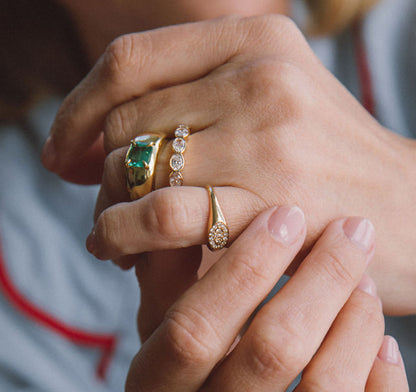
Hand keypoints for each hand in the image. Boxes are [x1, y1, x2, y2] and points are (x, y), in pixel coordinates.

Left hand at [43, 15, 415, 312]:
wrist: (406, 213)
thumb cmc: (328, 165)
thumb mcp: (271, 104)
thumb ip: (193, 104)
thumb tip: (93, 138)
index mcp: (256, 40)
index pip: (129, 61)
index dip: (79, 108)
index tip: (62, 153)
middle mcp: (260, 77)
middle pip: (127, 122)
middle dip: (99, 172)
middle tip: (100, 205)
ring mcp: (268, 138)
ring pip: (134, 168)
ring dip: (106, 208)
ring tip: (107, 236)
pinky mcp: (271, 204)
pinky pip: (162, 214)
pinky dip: (122, 233)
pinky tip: (119, 251)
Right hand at [125, 207, 407, 391]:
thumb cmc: (186, 355)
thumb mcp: (162, 318)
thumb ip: (170, 271)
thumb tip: (200, 211)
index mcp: (157, 386)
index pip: (196, 327)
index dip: (244, 268)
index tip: (286, 216)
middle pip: (272, 352)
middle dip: (320, 278)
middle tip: (350, 230)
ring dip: (356, 323)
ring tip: (366, 281)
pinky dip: (383, 382)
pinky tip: (382, 344)